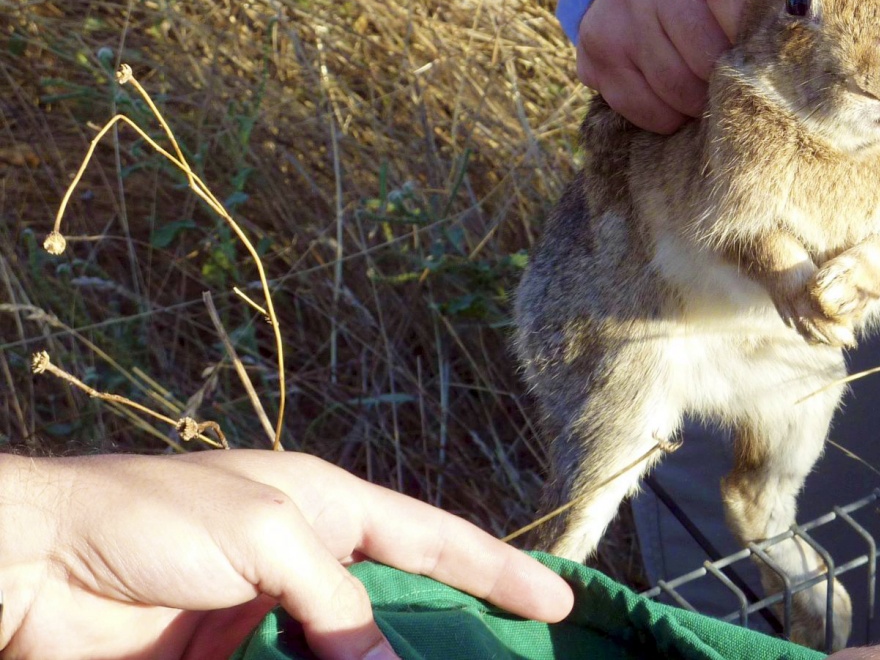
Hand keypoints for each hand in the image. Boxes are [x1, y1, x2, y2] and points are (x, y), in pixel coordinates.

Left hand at [0, 450, 573, 659]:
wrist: (30, 565)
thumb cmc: (150, 520)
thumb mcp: (266, 535)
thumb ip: (336, 599)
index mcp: (325, 505)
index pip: (431, 539)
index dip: (496, 569)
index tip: (557, 601)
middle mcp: (306, 560)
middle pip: (402, 606)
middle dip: (456, 635)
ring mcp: (267, 619)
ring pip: (353, 656)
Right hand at [576, 0, 768, 132]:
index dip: (755, 32)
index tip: (779, 51)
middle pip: (701, 49)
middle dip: (737, 78)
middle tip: (758, 82)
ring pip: (671, 84)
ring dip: (706, 102)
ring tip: (725, 88)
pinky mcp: (594, 35)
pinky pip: (633, 102)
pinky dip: (666, 114)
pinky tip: (685, 94)